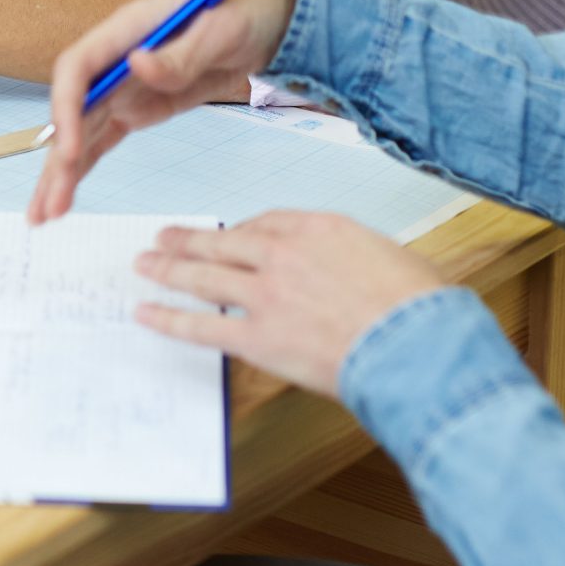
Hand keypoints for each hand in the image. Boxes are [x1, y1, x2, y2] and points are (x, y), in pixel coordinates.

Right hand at [27, 0, 301, 224]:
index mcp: (127, 29)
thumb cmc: (243, 8)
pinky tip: (66, 195)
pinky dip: (85, 165)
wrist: (267, 15)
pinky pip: (104, 137)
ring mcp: (124, 84)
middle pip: (74, 109)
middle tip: (48, 205)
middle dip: (58, 157)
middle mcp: (115, 58)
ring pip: (83, 130)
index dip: (66, 108)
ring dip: (63, 171)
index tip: (71, 149)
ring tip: (46, 215)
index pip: (78, 67)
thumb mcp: (221, 28)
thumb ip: (181, 53)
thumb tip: (137, 65)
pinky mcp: (140, 106)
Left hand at [131, 212, 447, 396]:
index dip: (241, 230)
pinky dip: (169, 318)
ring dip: (170, 268)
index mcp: (321, 227)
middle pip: (225, 240)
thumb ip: (355, 259)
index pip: (267, 221)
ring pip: (205, 274)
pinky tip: (147, 313)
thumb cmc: (419, 306)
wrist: (416, 344)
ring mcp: (268, 293)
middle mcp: (286, 252)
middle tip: (164, 236)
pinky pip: (202, 324)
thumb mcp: (392, 258)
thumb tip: (349, 274)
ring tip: (145, 263)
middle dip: (190, 239)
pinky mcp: (259, 337)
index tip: (228, 236)